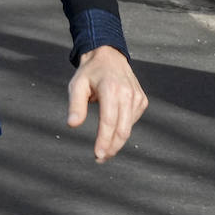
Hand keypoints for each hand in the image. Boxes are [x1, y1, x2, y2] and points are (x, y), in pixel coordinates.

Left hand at [67, 46, 147, 161]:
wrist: (108, 56)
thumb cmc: (90, 72)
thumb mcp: (77, 85)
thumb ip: (75, 105)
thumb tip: (72, 124)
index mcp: (112, 90)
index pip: (109, 122)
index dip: (104, 141)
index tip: (98, 155)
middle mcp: (128, 94)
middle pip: (122, 130)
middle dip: (112, 147)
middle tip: (100, 159)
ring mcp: (138, 98)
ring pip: (128, 128)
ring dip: (117, 142)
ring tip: (104, 149)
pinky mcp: (142, 101)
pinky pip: (132, 120)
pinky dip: (122, 129)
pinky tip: (112, 129)